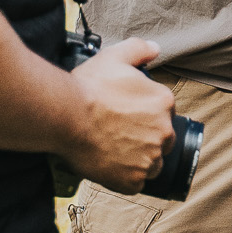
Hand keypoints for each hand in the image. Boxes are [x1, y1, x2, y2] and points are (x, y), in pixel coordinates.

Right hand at [62, 38, 177, 194]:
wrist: (66, 115)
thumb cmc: (89, 86)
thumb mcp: (115, 56)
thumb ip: (139, 49)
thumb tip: (155, 49)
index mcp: (164, 102)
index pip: (165, 114)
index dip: (146, 116)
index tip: (128, 117)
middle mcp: (164, 131)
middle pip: (162, 140)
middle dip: (145, 139)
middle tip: (119, 135)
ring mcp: (149, 157)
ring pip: (151, 164)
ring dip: (137, 160)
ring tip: (113, 151)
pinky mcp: (133, 179)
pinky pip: (136, 183)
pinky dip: (124, 178)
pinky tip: (108, 165)